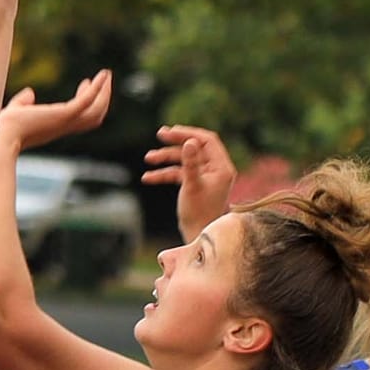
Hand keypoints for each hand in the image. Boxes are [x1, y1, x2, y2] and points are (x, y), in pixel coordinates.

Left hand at [0, 72, 113, 151]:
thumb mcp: (16, 111)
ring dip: (104, 93)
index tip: (85, 83)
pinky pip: (87, 102)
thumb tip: (29, 93)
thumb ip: (23, 103)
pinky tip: (101, 76)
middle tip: (104, 78)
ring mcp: (65, 122)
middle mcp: (63, 127)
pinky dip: (97, 89)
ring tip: (106, 74)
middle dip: (101, 98)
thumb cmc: (3, 128)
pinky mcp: (64, 115)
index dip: (84, 99)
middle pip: (93, 117)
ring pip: (96, 112)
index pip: (78, 116)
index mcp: (54, 126)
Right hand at [143, 120, 236, 240]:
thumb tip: (189, 141)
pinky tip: (148, 178)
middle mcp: (216, 170)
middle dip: (175, 142)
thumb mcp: (192, 185)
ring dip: (166, 158)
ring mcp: (206, 177)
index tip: (170, 132)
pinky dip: (165, 174)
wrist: (198, 237)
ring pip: (184, 160)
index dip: (188, 134)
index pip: (207, 140)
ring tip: (148, 158)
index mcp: (221, 167)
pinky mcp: (196, 184)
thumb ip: (190, 162)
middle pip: (195, 147)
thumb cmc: (199, 213)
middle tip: (159, 134)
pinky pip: (180, 173)